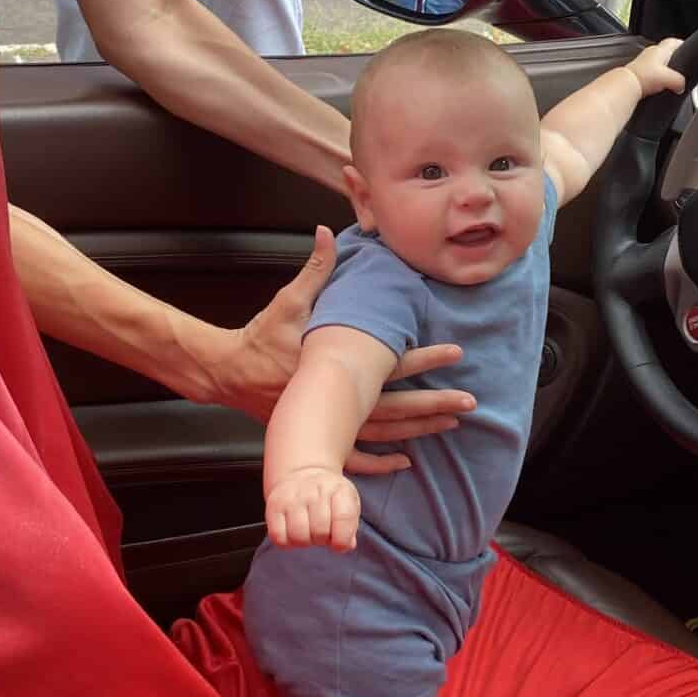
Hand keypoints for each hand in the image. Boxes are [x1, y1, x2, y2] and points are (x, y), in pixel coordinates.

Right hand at [203, 227, 473, 474]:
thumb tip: (326, 232)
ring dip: (418, 429)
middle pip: (395, 405)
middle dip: (434, 404)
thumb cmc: (260, 336)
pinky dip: (379, 463)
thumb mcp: (288, 301)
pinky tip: (405, 462)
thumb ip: (315, 270)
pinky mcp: (316, 436)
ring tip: (450, 423)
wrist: (228, 373)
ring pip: (382, 433)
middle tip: (469, 403)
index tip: (457, 352)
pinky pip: (353, 457)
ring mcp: (326, 422)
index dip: (425, 357)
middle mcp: (336, 398)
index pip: (389, 361)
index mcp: (335, 365)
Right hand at [265, 466, 360, 551]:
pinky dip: (286, 542)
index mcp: (339, 489)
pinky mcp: (273, 505)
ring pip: (298, 537)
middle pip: (320, 531)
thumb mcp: (348, 505)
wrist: (303, 474)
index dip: (343, 539)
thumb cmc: (329, 498)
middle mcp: (314, 490)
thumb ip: (350, 526)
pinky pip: (278, 537)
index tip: (340, 543)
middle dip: (322, 540)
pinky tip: (292, 532)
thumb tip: (346, 544)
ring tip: (307, 532)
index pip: (344, 518)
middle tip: (321, 533)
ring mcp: (292, 497)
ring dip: (305, 542)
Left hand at [627, 38, 686, 97]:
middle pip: (665, 52)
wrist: (626, 85)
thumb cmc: (643, 77)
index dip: (681, 44)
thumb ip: (679, 80)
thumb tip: (682, 85)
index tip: (685, 48)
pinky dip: (655, 76)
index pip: (673, 42)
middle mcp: (650, 53)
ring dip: (663, 68)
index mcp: (659, 50)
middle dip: (673, 58)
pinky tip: (657, 84)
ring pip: (657, 62)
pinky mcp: (638, 72)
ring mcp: (642, 62)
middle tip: (679, 66)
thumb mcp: (669, 78)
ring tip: (669, 77)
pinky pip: (650, 72)